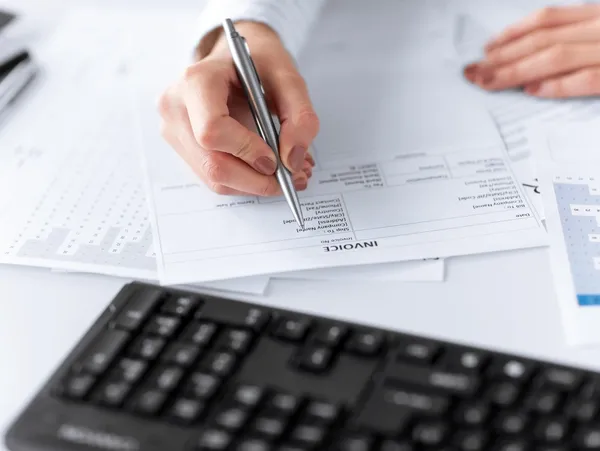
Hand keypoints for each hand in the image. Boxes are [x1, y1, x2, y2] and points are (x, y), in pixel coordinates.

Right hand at [158, 22, 317, 195]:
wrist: (235, 57)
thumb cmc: (257, 61)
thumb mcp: (288, 76)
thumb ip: (300, 116)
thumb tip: (293, 161)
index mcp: (196, 81)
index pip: (212, 130)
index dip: (246, 151)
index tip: (276, 160)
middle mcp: (177, 108)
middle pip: (213, 164)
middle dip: (257, 180)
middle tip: (294, 178)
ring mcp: (175, 130)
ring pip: (214, 178)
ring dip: (254, 185)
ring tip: (287, 175)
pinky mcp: (184, 147)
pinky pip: (214, 178)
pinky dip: (245, 182)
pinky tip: (267, 172)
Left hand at [464, 4, 599, 97]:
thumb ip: (576, 39)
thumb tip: (531, 57)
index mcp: (598, 17)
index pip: (547, 20)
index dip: (512, 34)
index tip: (487, 48)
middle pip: (542, 39)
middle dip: (503, 56)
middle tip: (475, 71)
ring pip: (555, 57)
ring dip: (517, 71)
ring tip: (489, 82)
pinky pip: (585, 79)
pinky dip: (556, 85)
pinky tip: (531, 90)